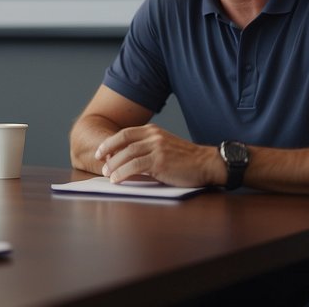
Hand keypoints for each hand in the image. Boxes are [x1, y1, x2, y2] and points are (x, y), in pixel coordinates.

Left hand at [94, 124, 220, 186]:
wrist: (207, 163)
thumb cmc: (186, 160)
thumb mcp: (165, 146)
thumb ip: (147, 148)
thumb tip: (125, 160)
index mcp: (153, 130)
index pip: (125, 133)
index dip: (110, 143)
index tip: (100, 152)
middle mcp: (153, 136)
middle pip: (123, 142)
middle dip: (108, 154)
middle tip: (101, 165)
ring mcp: (157, 147)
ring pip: (127, 155)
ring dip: (114, 166)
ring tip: (108, 175)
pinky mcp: (160, 161)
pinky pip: (135, 166)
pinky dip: (122, 173)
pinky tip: (117, 179)